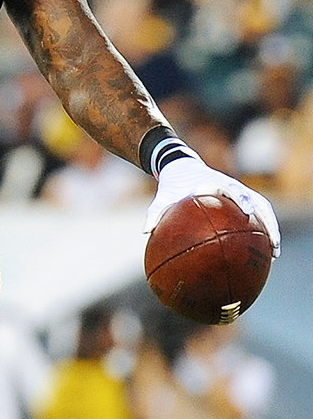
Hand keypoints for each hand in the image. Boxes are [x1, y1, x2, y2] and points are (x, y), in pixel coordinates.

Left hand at [143, 154, 280, 257]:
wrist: (180, 166)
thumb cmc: (173, 182)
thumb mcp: (163, 195)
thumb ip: (155, 211)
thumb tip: (144, 232)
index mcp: (216, 181)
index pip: (233, 188)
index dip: (241, 198)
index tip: (247, 212)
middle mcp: (232, 186)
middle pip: (258, 201)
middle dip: (267, 220)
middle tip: (273, 243)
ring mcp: (238, 193)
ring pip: (261, 209)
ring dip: (270, 227)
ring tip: (274, 252)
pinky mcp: (238, 201)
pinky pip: (254, 215)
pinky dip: (259, 230)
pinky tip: (260, 252)